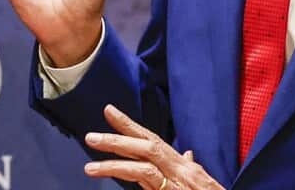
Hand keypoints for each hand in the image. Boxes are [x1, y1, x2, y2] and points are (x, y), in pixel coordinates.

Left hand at [84, 105, 225, 189]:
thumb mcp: (203, 181)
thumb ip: (192, 166)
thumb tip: (188, 153)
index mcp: (184, 166)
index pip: (153, 140)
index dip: (130, 125)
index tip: (109, 112)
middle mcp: (182, 171)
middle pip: (148, 148)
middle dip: (118, 140)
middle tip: (90, 136)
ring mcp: (179, 185)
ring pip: (144, 169)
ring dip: (115, 166)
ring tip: (90, 169)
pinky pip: (149, 187)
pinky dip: (131, 180)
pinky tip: (111, 180)